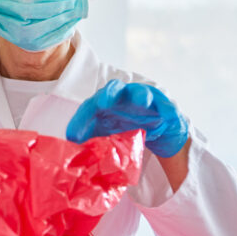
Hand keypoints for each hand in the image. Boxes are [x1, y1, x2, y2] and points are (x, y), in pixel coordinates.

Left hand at [66, 79, 188, 157]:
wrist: (156, 134)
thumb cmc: (124, 129)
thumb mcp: (103, 135)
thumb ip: (86, 138)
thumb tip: (70, 145)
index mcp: (105, 103)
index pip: (91, 105)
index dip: (84, 116)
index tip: (76, 131)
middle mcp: (124, 97)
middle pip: (115, 90)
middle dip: (110, 94)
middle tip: (104, 103)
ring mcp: (146, 100)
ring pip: (143, 93)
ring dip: (141, 97)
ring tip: (141, 103)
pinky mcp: (165, 107)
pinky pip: (166, 106)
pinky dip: (166, 109)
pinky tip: (166, 115)